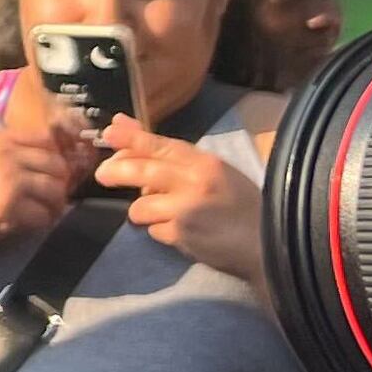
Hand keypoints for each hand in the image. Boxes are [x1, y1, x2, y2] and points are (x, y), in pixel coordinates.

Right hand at [0, 126, 75, 254]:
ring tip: (48, 213)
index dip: (53, 158)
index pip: (44, 139)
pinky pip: (42, 214)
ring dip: (54, 205)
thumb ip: (7, 154)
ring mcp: (8, 178)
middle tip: (55, 198)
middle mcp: (5, 153)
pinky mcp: (10, 205)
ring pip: (54, 189)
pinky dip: (42, 222)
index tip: (51, 174)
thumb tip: (47, 163)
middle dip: (60, 183)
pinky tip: (34, 224)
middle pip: (55, 164)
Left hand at [98, 117, 262, 281]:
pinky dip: (161, 232)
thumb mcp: (215, 171)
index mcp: (205, 162)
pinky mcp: (182, 236)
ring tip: (166, 214)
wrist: (268, 243)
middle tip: (103, 175)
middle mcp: (194, 182)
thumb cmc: (241, 204)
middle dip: (116, 171)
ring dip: (145, 212)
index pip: (160, 145)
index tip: (109, 132)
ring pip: (140, 207)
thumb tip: (128, 127)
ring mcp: (186, 210)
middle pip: (141, 170)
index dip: (131, 138)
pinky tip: (181, 232)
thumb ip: (175, 155)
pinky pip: (154, 231)